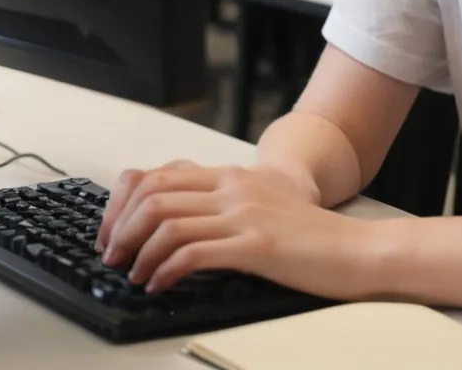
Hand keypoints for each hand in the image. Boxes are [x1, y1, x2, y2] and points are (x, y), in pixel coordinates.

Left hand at [95, 160, 377, 297]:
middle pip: (153, 196)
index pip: (156, 176)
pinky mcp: (255, 244)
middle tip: (113, 258)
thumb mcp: (259, 203)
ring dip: (139, 253)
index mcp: (229, 176)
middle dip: (121, 230)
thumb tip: (171, 222)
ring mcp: (243, 213)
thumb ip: (220, 202)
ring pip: (167, 223)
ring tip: (134, 276)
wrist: (351, 247)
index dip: (122, 204)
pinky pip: (194, 252)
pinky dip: (166, 270)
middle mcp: (232, 187)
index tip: (110, 233)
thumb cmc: (306, 233)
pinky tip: (160, 285)